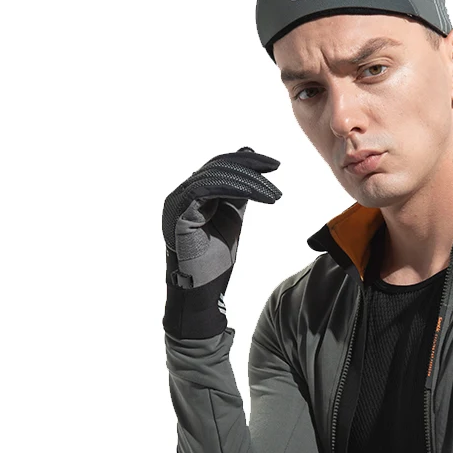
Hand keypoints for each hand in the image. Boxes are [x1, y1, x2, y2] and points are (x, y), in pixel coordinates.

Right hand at [162, 147, 281, 338]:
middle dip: (249, 164)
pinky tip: (256, 194)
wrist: (203, 292)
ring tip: (272, 192)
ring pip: (213, 175)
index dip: (246, 161)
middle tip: (275, 167)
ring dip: (247, 180)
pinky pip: (205, 190)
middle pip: (216, 166)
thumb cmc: (215, 261)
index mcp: (193, 194)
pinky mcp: (179, 215)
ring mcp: (178, 203)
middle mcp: (182, 195)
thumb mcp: (232, 218)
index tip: (273, 164)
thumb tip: (247, 160)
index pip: (219, 166)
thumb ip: (238, 192)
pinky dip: (232, 188)